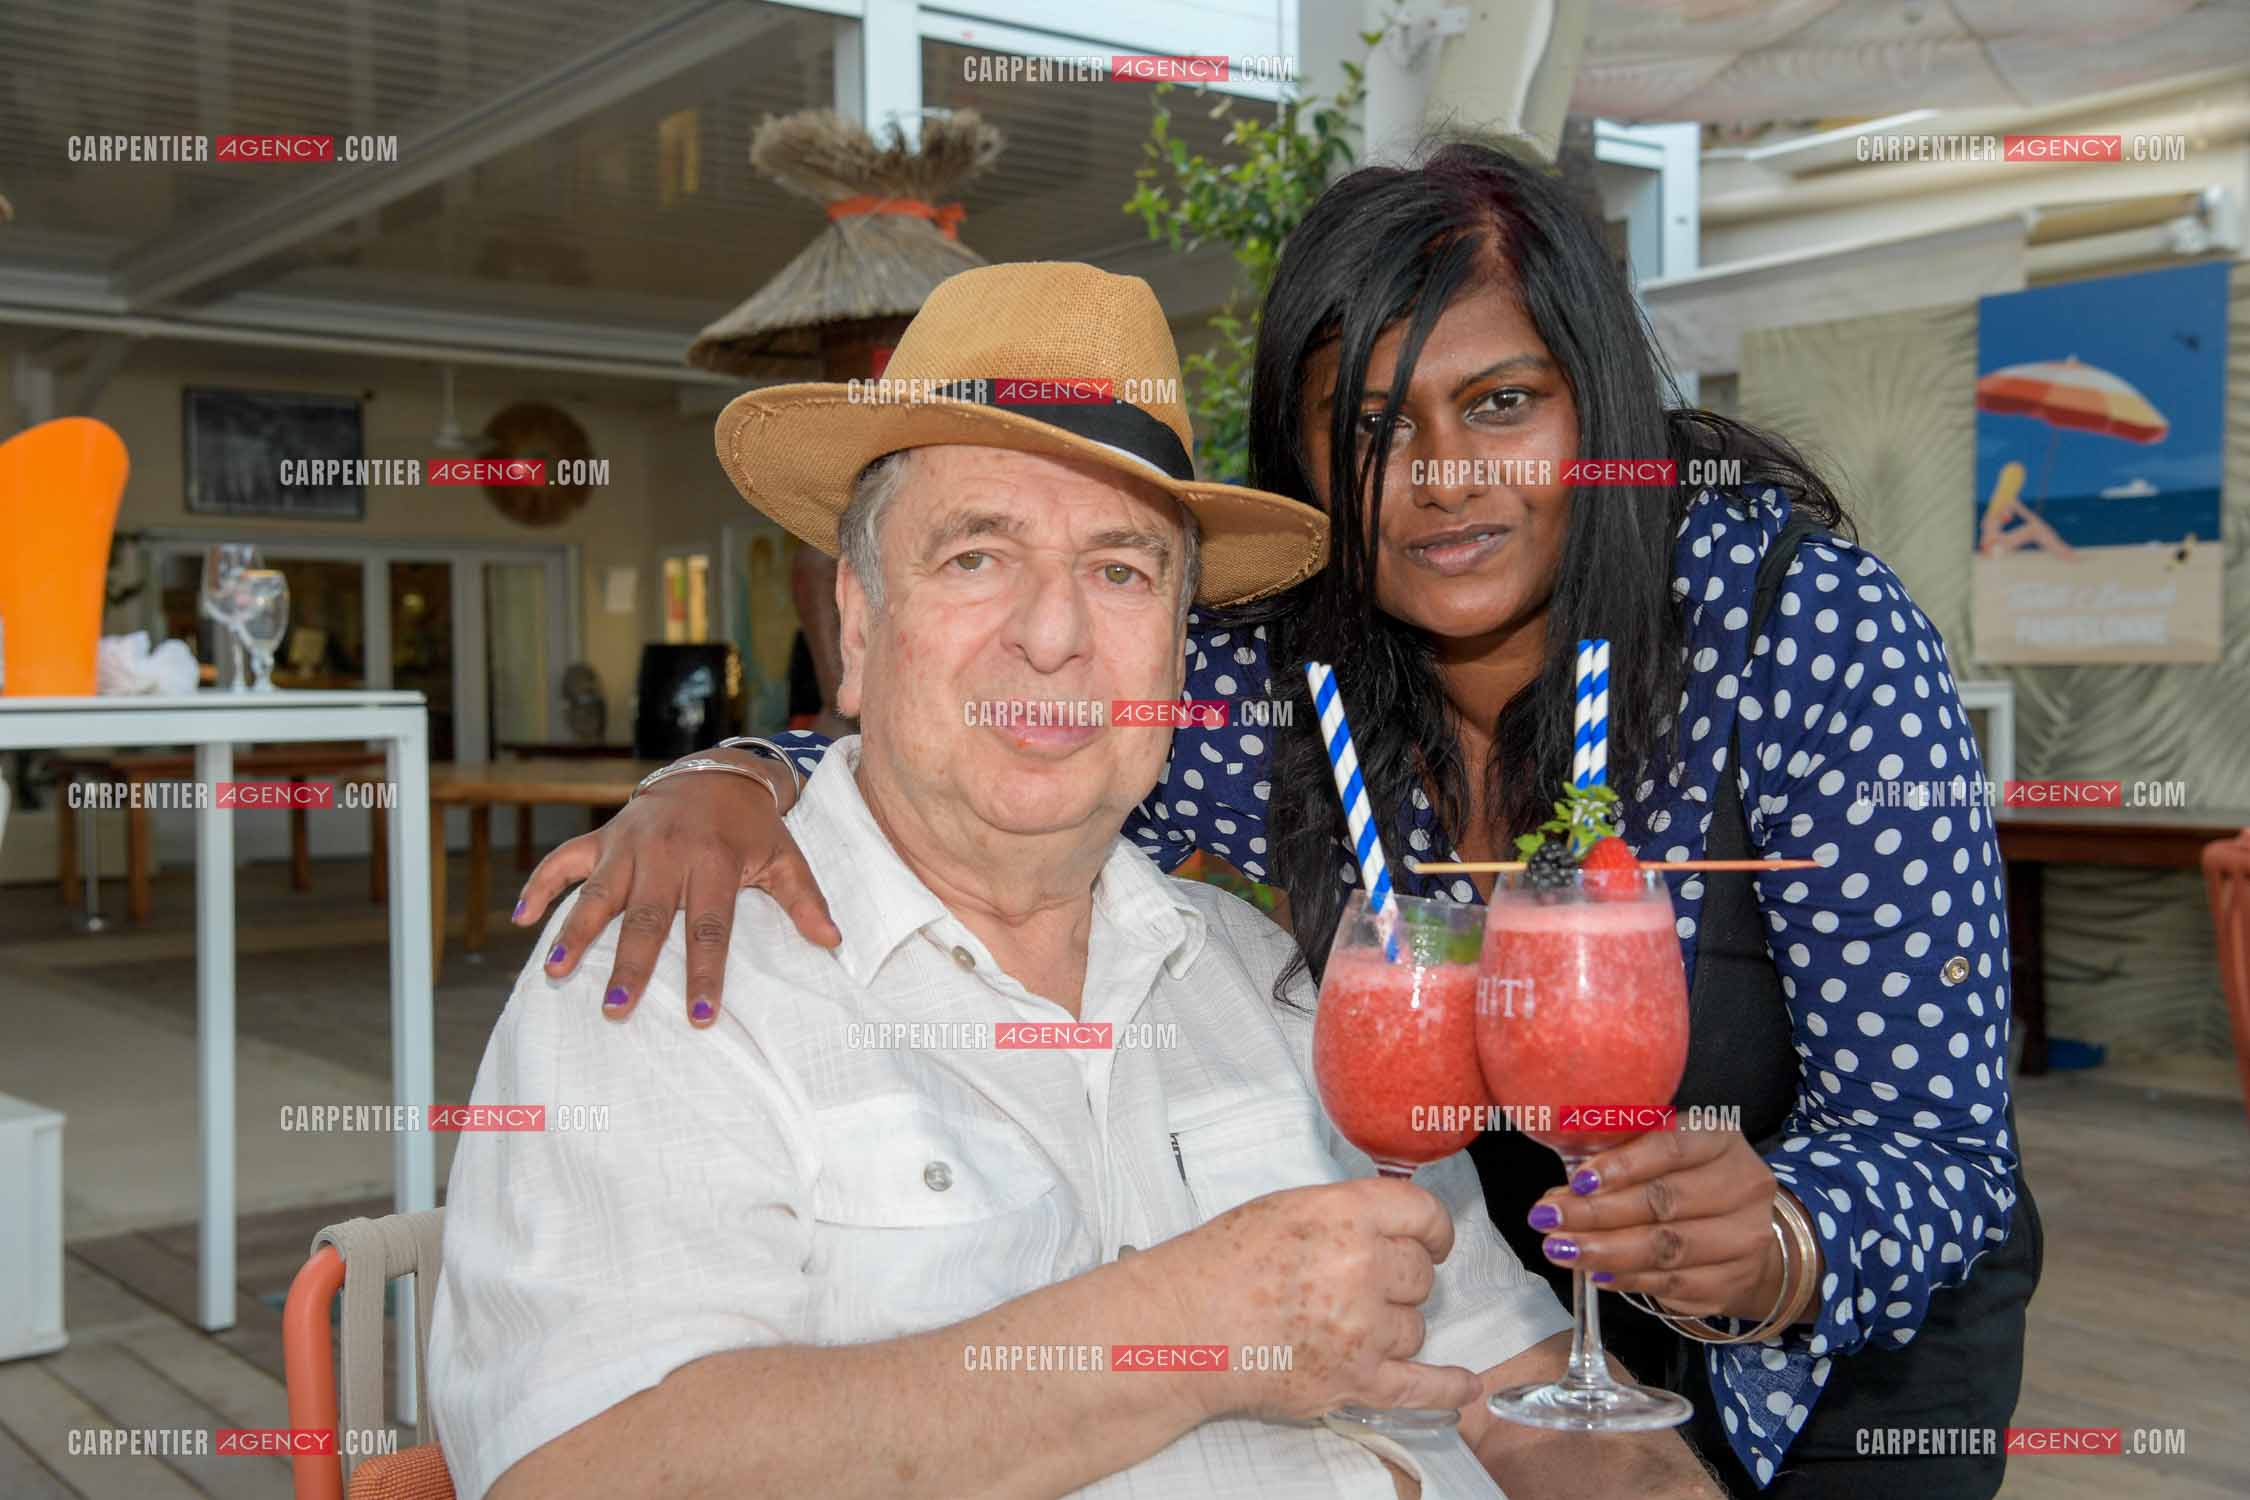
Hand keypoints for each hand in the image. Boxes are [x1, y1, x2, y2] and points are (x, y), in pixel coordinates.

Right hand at [512, 749, 839, 1024]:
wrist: (716, 772)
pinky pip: (564, 860)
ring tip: (556, 972)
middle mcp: (668, 853)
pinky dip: (540, 886)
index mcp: (715, 862)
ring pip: (598, 892)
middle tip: (616, 1009)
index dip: (704, 972)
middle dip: (631, 965)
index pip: (710, 927)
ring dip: (575, 932)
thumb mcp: (786, 856)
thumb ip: (804, 900)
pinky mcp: (603, 836)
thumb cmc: (752, 827)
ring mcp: (630, 844)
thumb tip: (833, 944)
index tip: (698, 1015)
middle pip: (647, 917)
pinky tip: (521, 919)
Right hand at [1151, 1179, 1483, 1422]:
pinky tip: (1464, 1385)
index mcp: (1345, 1215)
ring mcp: (1362, 1330)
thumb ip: (1347, 1213)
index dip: (1432, 1229)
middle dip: (1399, 1278)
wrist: (1182, 1326)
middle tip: (1358, 1284)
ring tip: (1340, 1323)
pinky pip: (1419, 1386)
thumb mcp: (1287, 1207)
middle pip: (1421, 1274)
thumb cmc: (1221, 1263)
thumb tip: (1393, 1226)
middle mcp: (1362, 1268)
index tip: (1430, 1240)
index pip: (1424, 1214)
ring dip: (1391, 1326)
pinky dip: (1446, 1387)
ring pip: (1414, 1327)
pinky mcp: (1354, 1381)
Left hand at [1528, 1129, 1807, 1321]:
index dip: (1623, 1164)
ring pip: (1665, 1248)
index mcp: (1721, 1139)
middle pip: (1663, 1202)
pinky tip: (1596, 1272)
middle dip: (1596, 1212)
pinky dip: (1627, 1278)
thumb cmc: (1686, 1182)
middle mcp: (1743, 1186)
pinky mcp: (1733, 1282)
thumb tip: (1563, 1192)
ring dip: (1604, 1250)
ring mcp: (1744, 1239)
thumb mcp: (1660, 1153)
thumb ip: (1618, 1160)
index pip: (1672, 1147)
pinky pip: (1672, 1283)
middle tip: (1547, 1218)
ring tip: (1560, 1248)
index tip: (1578, 1181)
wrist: (1745, 1234)